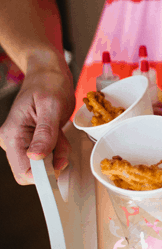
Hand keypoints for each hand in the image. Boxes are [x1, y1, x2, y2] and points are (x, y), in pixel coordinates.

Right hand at [0, 60, 74, 184]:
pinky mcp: (32, 142)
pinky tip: (59, 134)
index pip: (23, 172)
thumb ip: (46, 133)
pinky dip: (59, 149)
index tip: (60, 163)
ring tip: (59, 133)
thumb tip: (35, 157)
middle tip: (61, 141)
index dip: (44, 174)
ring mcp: (22, 142)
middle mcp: (12, 141)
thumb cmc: (49, 84)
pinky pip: (48, 156)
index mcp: (12, 134)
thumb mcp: (51, 107)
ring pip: (43, 165)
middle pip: (34, 172)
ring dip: (58, 154)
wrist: (49, 74)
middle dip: (53, 163)